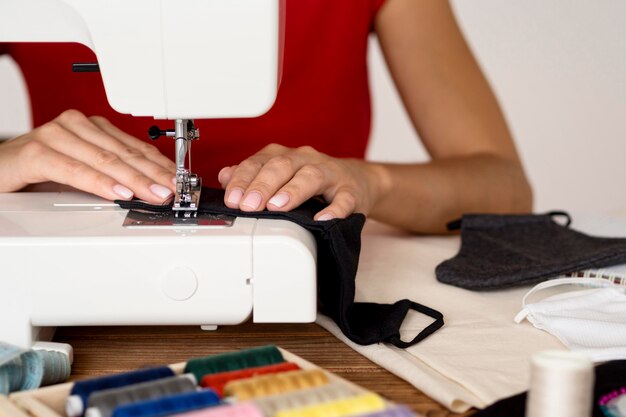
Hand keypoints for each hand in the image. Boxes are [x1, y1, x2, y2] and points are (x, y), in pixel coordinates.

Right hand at [0, 110, 175, 202]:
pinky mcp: (36, 153)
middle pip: (125, 153)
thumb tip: (153, 186)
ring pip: (104, 160)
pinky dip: (99, 183)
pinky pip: (74, 170)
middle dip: (154, 175)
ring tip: (154, 194)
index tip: (181, 182)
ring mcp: (55, 136)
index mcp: (93, 127)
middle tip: (174, 191)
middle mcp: (76, 126)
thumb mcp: (86, 170)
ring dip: (133, 180)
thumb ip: (114, 173)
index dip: (161, 166)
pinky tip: (118, 193)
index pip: (136, 148)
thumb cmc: (41, 170)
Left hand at [217, 144, 385, 219]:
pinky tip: (323, 219)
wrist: (357, 181)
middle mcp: (306, 160)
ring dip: (292, 191)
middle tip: (248, 204)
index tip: (231, 198)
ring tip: (277, 206)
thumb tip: (224, 177)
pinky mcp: (351, 192)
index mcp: (285, 156)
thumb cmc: (313, 181)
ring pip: (310, 176)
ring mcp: (329, 174)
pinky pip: (344, 199)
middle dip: (262, 185)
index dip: (243, 179)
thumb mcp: (280, 175)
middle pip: (281, 166)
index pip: (258, 163)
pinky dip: (334, 209)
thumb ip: (252, 175)